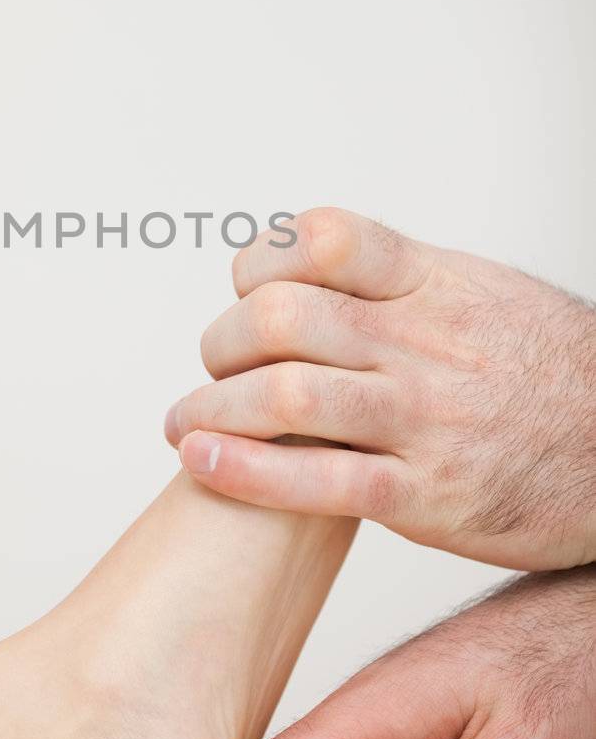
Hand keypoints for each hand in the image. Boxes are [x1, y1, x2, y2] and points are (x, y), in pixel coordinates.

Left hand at [165, 207, 595, 568]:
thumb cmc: (553, 375)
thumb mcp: (483, 294)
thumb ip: (396, 278)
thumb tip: (306, 257)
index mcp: (435, 284)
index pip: (324, 241)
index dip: (262, 261)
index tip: (247, 289)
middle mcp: (425, 344)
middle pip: (283, 317)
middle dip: (223, 341)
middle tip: (216, 366)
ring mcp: (426, 420)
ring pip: (288, 395)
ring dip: (213, 408)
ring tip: (185, 423)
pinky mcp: (428, 497)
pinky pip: (319, 480)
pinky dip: (246, 471)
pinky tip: (203, 463)